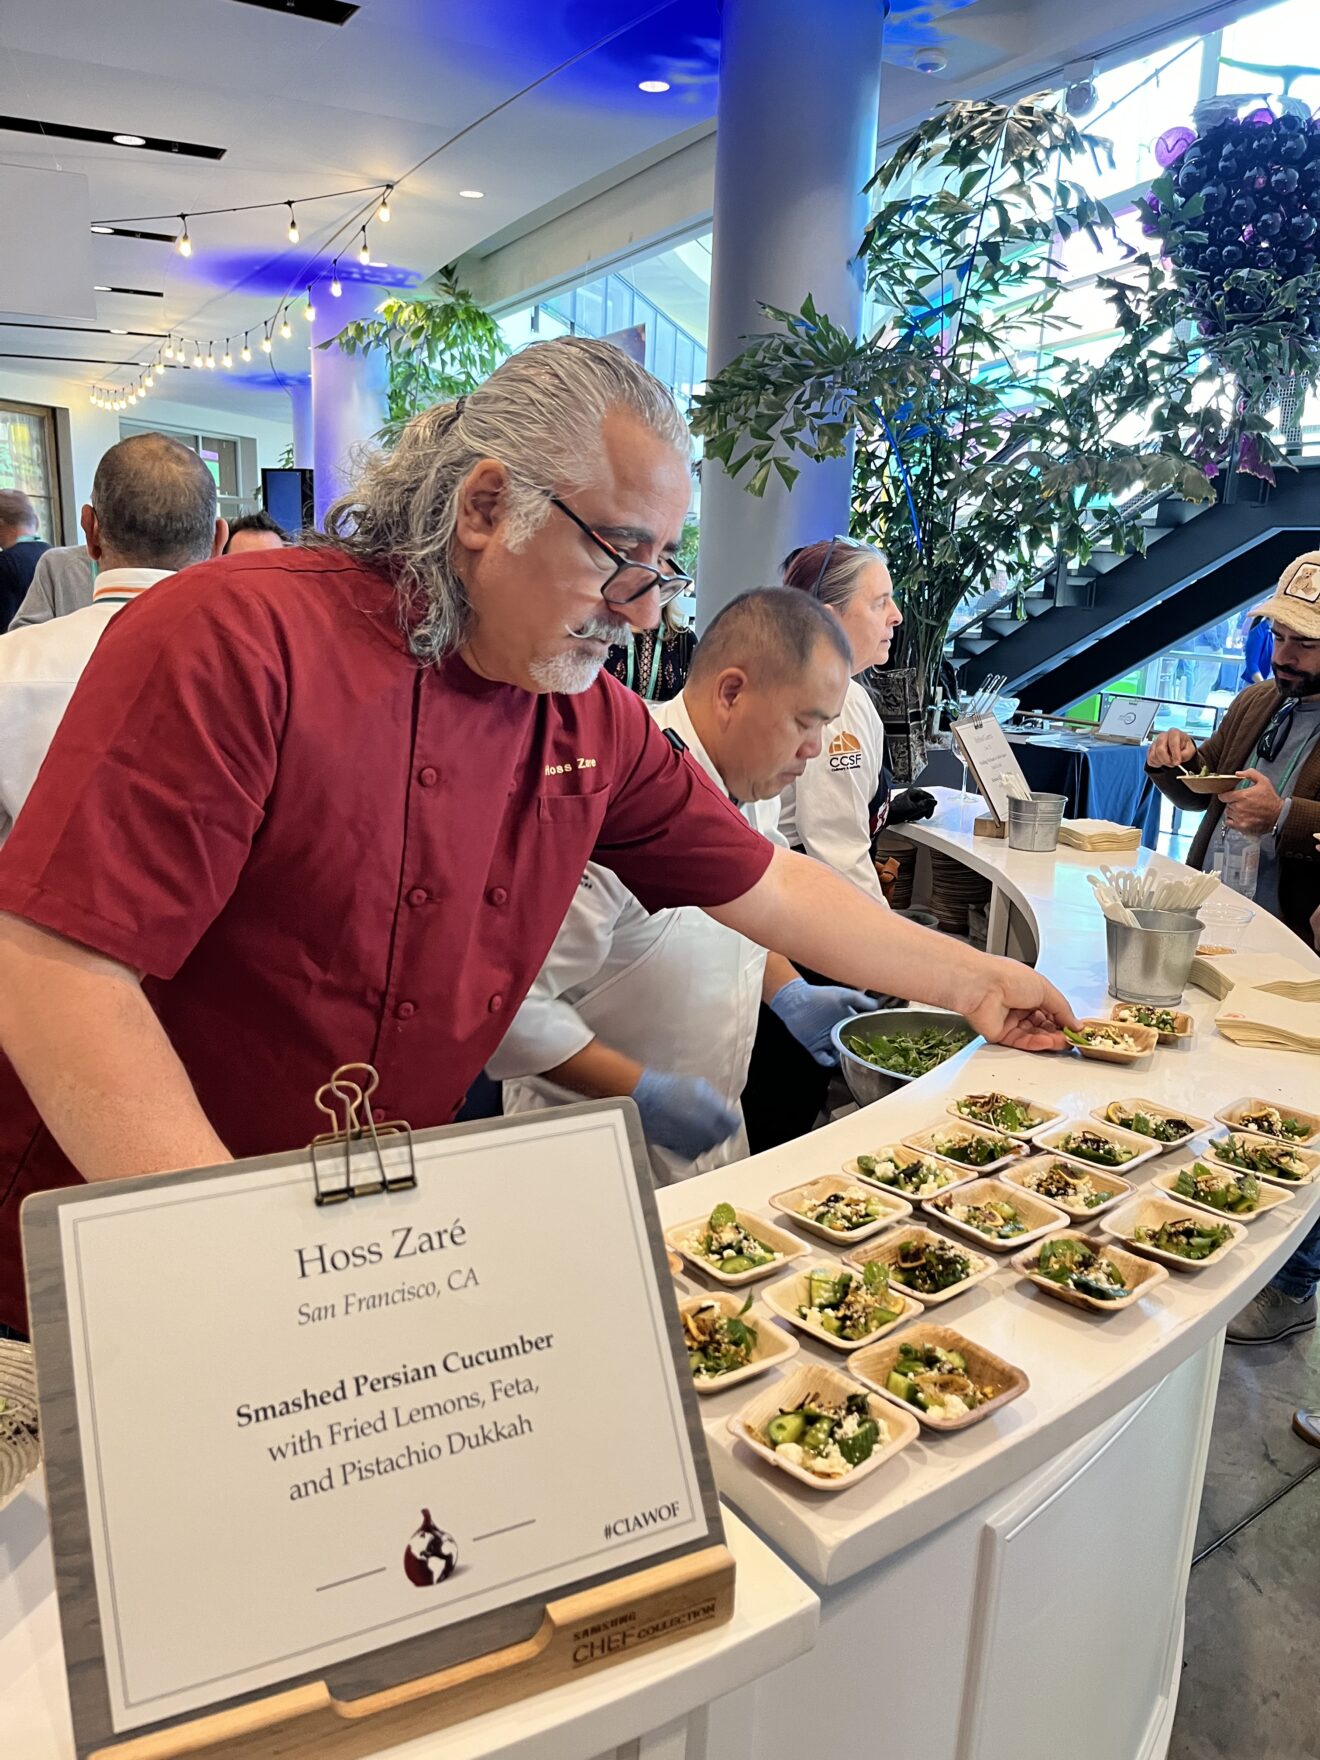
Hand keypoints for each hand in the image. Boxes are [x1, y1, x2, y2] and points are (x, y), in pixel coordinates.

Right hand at [632, 1069, 740, 1160]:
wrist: (646, 1099)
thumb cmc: (669, 1090)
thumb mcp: (700, 1086)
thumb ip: (716, 1100)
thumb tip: (724, 1108)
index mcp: (714, 1113)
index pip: (734, 1124)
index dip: (731, 1122)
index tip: (729, 1122)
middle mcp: (706, 1130)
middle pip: (722, 1138)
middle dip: (719, 1131)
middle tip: (711, 1124)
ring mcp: (693, 1142)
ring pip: (708, 1147)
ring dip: (705, 1139)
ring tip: (694, 1128)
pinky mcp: (679, 1151)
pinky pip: (693, 1154)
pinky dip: (692, 1147)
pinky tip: (685, 1136)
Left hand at [769, 977, 874, 1065]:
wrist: (795, 1000)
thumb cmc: (820, 995)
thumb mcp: (843, 995)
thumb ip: (860, 1000)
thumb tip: (877, 1006)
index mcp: (848, 1023)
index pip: (863, 1034)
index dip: (870, 1039)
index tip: (877, 1044)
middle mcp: (839, 1034)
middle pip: (853, 1048)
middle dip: (859, 1053)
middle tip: (865, 1057)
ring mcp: (828, 1042)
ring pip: (840, 1056)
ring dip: (844, 1058)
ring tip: (849, 1058)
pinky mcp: (815, 1048)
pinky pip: (824, 1059)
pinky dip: (828, 1061)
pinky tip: (832, 1059)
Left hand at [953, 956, 1078, 1053]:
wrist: (982, 986)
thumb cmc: (1006, 976)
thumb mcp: (1045, 989)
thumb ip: (1063, 1009)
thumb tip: (1076, 1023)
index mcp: (1028, 991)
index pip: (1051, 1010)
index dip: (1064, 1020)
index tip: (1076, 1029)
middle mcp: (1018, 1006)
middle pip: (1043, 1025)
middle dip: (1058, 1032)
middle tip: (1071, 1038)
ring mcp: (1009, 1021)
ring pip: (1034, 1036)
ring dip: (1050, 1039)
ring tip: (1063, 1041)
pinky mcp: (1000, 1034)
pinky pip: (1021, 1042)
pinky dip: (1036, 1044)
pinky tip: (1048, 1042)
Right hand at [1147, 728, 1196, 769]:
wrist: (1178, 748)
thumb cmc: (1184, 747)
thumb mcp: (1190, 749)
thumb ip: (1186, 753)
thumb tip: (1179, 757)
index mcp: (1174, 733)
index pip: (1172, 741)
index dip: (1175, 752)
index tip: (1177, 761)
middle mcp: (1163, 736)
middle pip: (1160, 749)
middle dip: (1167, 759)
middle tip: (1173, 764)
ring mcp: (1155, 742)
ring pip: (1154, 755)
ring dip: (1162, 762)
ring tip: (1170, 762)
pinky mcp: (1150, 750)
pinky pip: (1150, 759)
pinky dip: (1157, 763)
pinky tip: (1163, 761)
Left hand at [1224, 769, 1283, 833]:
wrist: (1279, 815)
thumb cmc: (1271, 799)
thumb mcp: (1264, 781)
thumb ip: (1250, 774)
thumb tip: (1238, 773)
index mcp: (1242, 796)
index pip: (1223, 796)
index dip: (1225, 795)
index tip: (1229, 795)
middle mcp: (1239, 807)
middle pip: (1227, 804)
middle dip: (1232, 802)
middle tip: (1242, 802)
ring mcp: (1240, 818)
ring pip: (1228, 813)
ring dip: (1233, 811)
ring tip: (1243, 810)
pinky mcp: (1242, 826)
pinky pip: (1229, 823)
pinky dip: (1232, 820)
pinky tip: (1240, 817)